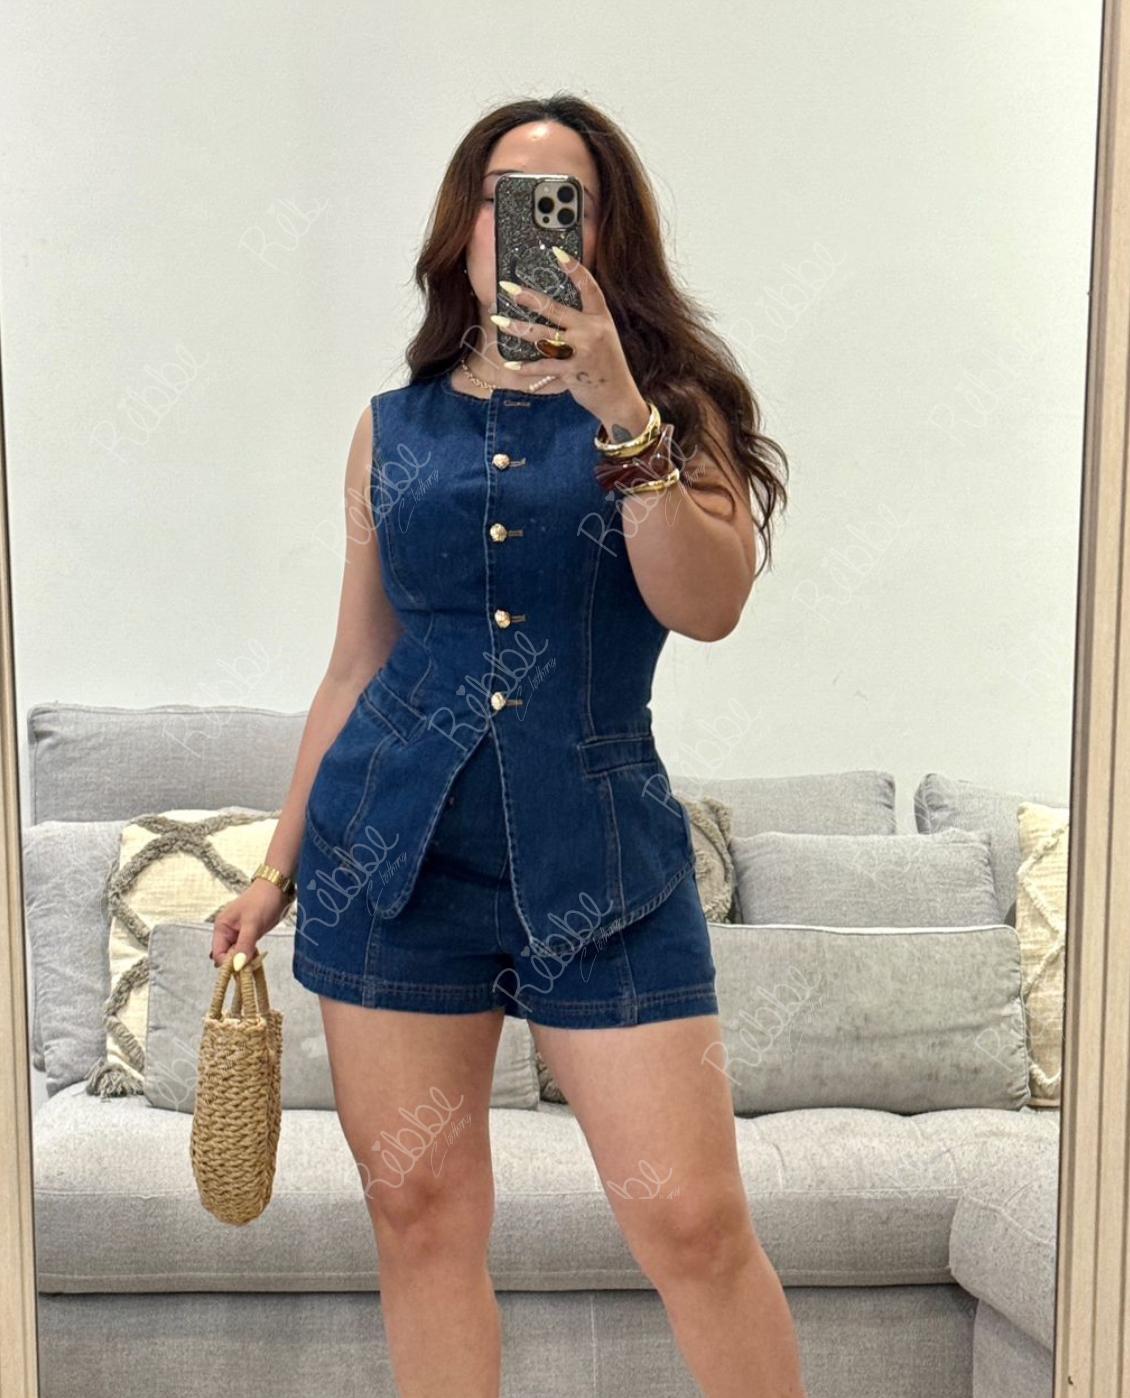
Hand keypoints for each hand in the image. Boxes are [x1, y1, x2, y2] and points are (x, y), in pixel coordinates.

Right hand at [209, 879, 290, 967]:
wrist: (278, 887)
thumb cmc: (263, 900)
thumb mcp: (253, 923)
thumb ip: (244, 945)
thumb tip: (236, 966)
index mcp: (222, 927)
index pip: (218, 954)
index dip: (229, 964)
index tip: (242, 969)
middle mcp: (227, 932)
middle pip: (226, 956)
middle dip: (237, 963)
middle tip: (251, 967)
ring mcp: (238, 934)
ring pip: (237, 955)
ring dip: (244, 961)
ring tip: (255, 962)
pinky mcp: (249, 935)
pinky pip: (246, 951)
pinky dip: (250, 956)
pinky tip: (257, 959)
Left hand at [493, 249, 646, 428]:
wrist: (618, 396)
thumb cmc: (606, 365)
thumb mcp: (603, 336)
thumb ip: (584, 322)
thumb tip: (554, 309)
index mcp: (601, 318)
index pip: (588, 287)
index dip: (574, 268)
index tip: (556, 252)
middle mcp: (592, 331)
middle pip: (555, 309)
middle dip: (528, 298)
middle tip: (508, 288)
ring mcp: (582, 351)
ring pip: (543, 336)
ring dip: (518, 328)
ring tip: (499, 320)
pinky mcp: (573, 371)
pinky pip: (543, 366)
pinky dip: (526, 366)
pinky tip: (511, 363)